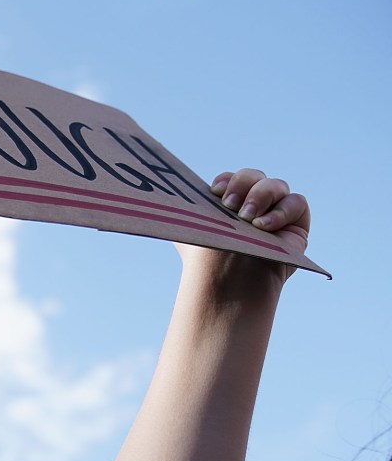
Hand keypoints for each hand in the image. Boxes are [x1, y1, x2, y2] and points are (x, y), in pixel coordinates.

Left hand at [177, 168, 310, 285]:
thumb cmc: (206, 260)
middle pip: (254, 176)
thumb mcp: (188, 230)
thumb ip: (183, 208)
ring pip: (276, 185)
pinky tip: (265, 227)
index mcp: (227, 206)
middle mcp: (251, 207)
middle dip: (242, 184)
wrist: (227, 284)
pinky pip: (297, 202)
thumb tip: (165, 189)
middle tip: (230, 206)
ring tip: (248, 219)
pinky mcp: (296, 224)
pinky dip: (282, 210)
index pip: (232, 179)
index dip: (227, 180)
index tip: (215, 191)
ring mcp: (275, 214)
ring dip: (261, 195)